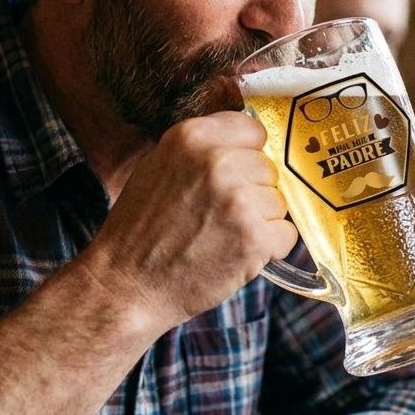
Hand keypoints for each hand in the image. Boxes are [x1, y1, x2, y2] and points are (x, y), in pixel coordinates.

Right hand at [86, 111, 296, 333]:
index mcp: (192, 137)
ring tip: (221, 236)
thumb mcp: (158, 166)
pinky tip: (235, 254)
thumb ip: (201, 149)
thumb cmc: (139, 229)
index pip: (253, 130)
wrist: (128, 284)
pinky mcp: (254, 238)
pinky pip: (286, 234)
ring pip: (278, 202)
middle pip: (268, 168)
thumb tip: (243, 143)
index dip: (247, 155)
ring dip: (260, 221)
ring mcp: (238, 200)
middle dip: (252, 191)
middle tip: (219, 215)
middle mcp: (218, 162)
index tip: (234, 174)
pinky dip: (268, 249)